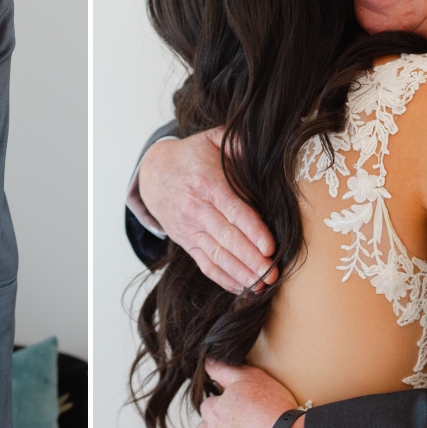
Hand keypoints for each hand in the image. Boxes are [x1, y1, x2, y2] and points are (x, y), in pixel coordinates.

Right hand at [137, 130, 276, 293]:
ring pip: (217, 256)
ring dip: (241, 273)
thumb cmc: (192, 155)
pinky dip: (224, 279)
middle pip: (227, 238)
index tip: (270, 247)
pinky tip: (243, 288)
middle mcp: (198, 210)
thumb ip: (238, 142)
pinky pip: (205, 265)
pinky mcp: (187, 242)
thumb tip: (265, 145)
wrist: (153, 172)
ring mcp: (191, 229)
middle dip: (251, 259)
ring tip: (262, 286)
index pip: (234, 210)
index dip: (252, 230)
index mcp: (208, 183)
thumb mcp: (212, 139)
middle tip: (273, 273)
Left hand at [195, 362, 301, 427]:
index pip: (208, 404)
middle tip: (241, 419)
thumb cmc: (272, 407)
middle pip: (206, 427)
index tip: (240, 403)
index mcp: (213, 410)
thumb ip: (224, 370)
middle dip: (218, 422)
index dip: (223, 402)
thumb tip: (207, 361)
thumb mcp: (250, 377)